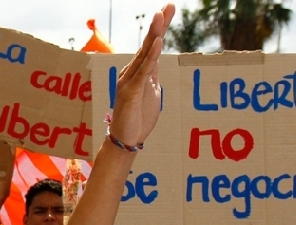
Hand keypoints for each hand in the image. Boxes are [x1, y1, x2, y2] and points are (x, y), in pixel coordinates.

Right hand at [109, 4, 175, 145]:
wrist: (126, 140)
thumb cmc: (138, 118)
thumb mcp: (151, 92)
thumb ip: (152, 76)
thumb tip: (157, 61)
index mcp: (139, 72)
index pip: (151, 46)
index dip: (161, 28)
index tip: (169, 9)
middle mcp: (131, 72)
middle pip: (148, 44)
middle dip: (159, 24)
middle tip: (169, 6)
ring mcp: (129, 81)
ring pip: (144, 54)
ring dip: (154, 34)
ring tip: (161, 16)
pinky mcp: (130, 92)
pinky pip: (143, 71)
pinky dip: (150, 56)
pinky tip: (157, 43)